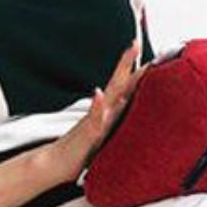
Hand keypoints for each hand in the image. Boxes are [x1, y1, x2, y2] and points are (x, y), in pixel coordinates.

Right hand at [53, 39, 145, 178]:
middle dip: (127, 62)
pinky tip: (99, 93)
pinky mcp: (86, 135)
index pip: (124, 88)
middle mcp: (102, 112)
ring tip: (127, 57)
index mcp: (109, 112)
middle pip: (118, 83)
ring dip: (118, 76)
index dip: (137, 71)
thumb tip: (128, 112)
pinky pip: (93, 119)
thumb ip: (116, 122)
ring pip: (108, 95)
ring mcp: (94, 121)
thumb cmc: (82, 151)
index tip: (150, 54)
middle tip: (135, 43)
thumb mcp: (105, 135)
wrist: (55, 164)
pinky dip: (97, 106)